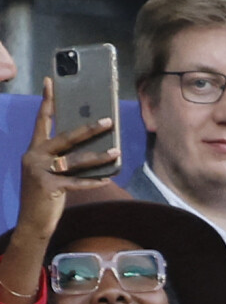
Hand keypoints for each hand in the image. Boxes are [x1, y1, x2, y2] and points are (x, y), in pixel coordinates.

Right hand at [17, 77, 120, 239]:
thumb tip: (88, 150)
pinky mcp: (49, 186)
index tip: (51, 82)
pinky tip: (108, 179)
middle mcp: (35, 156)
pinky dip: (93, 181)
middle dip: (89, 129)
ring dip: (99, 157)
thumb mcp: (50, 173)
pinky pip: (77, 182)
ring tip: (116, 151)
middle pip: (66, 137)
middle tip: (108, 121)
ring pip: (76, 160)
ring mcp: (41, 171)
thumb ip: (62, 160)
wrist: (31, 222)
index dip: (47, 102)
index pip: (42, 121)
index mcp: (34, 150)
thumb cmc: (44, 196)